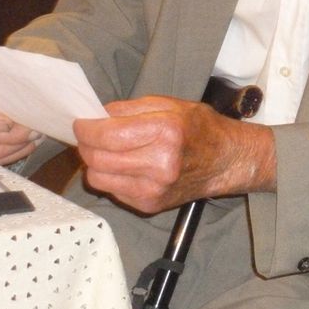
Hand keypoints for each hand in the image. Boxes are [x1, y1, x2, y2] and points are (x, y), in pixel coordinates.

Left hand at [73, 95, 276, 213]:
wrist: (226, 160)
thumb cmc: (200, 128)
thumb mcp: (170, 104)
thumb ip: (129, 107)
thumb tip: (95, 115)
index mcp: (165, 131)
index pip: (106, 135)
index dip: (85, 128)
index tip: (81, 123)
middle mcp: (159, 163)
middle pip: (96, 158)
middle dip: (86, 144)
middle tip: (91, 135)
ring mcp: (154, 188)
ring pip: (98, 178)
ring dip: (95, 163)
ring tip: (108, 151)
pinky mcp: (150, 204)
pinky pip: (112, 191)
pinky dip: (112, 177)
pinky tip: (127, 167)